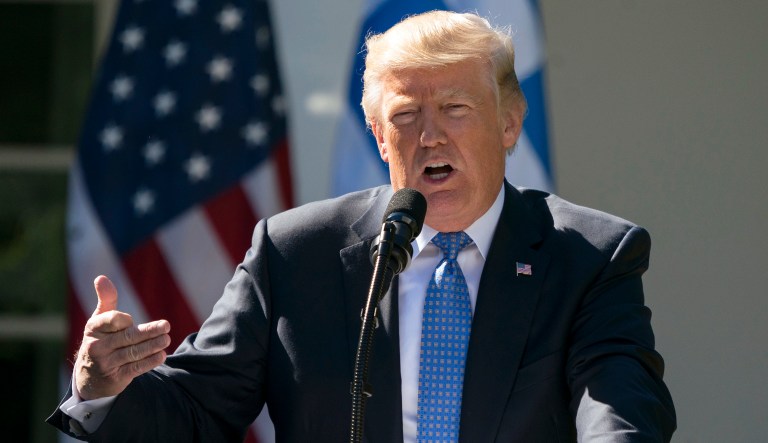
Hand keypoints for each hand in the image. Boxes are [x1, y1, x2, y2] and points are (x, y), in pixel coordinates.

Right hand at [74, 275, 171, 399]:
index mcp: (93, 329)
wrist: (90, 378)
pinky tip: (162, 355)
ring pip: (133, 353)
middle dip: (148, 332)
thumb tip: (101, 277)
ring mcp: (106, 364)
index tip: (131, 320)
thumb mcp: (99, 320)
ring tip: (167, 339)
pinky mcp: (115, 378)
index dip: (122, 320)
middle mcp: (97, 347)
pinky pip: (135, 369)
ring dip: (152, 346)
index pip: (110, 321)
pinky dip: (149, 362)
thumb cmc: (100, 340)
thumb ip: (106, 299)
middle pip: (127, 337)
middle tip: (166, 326)